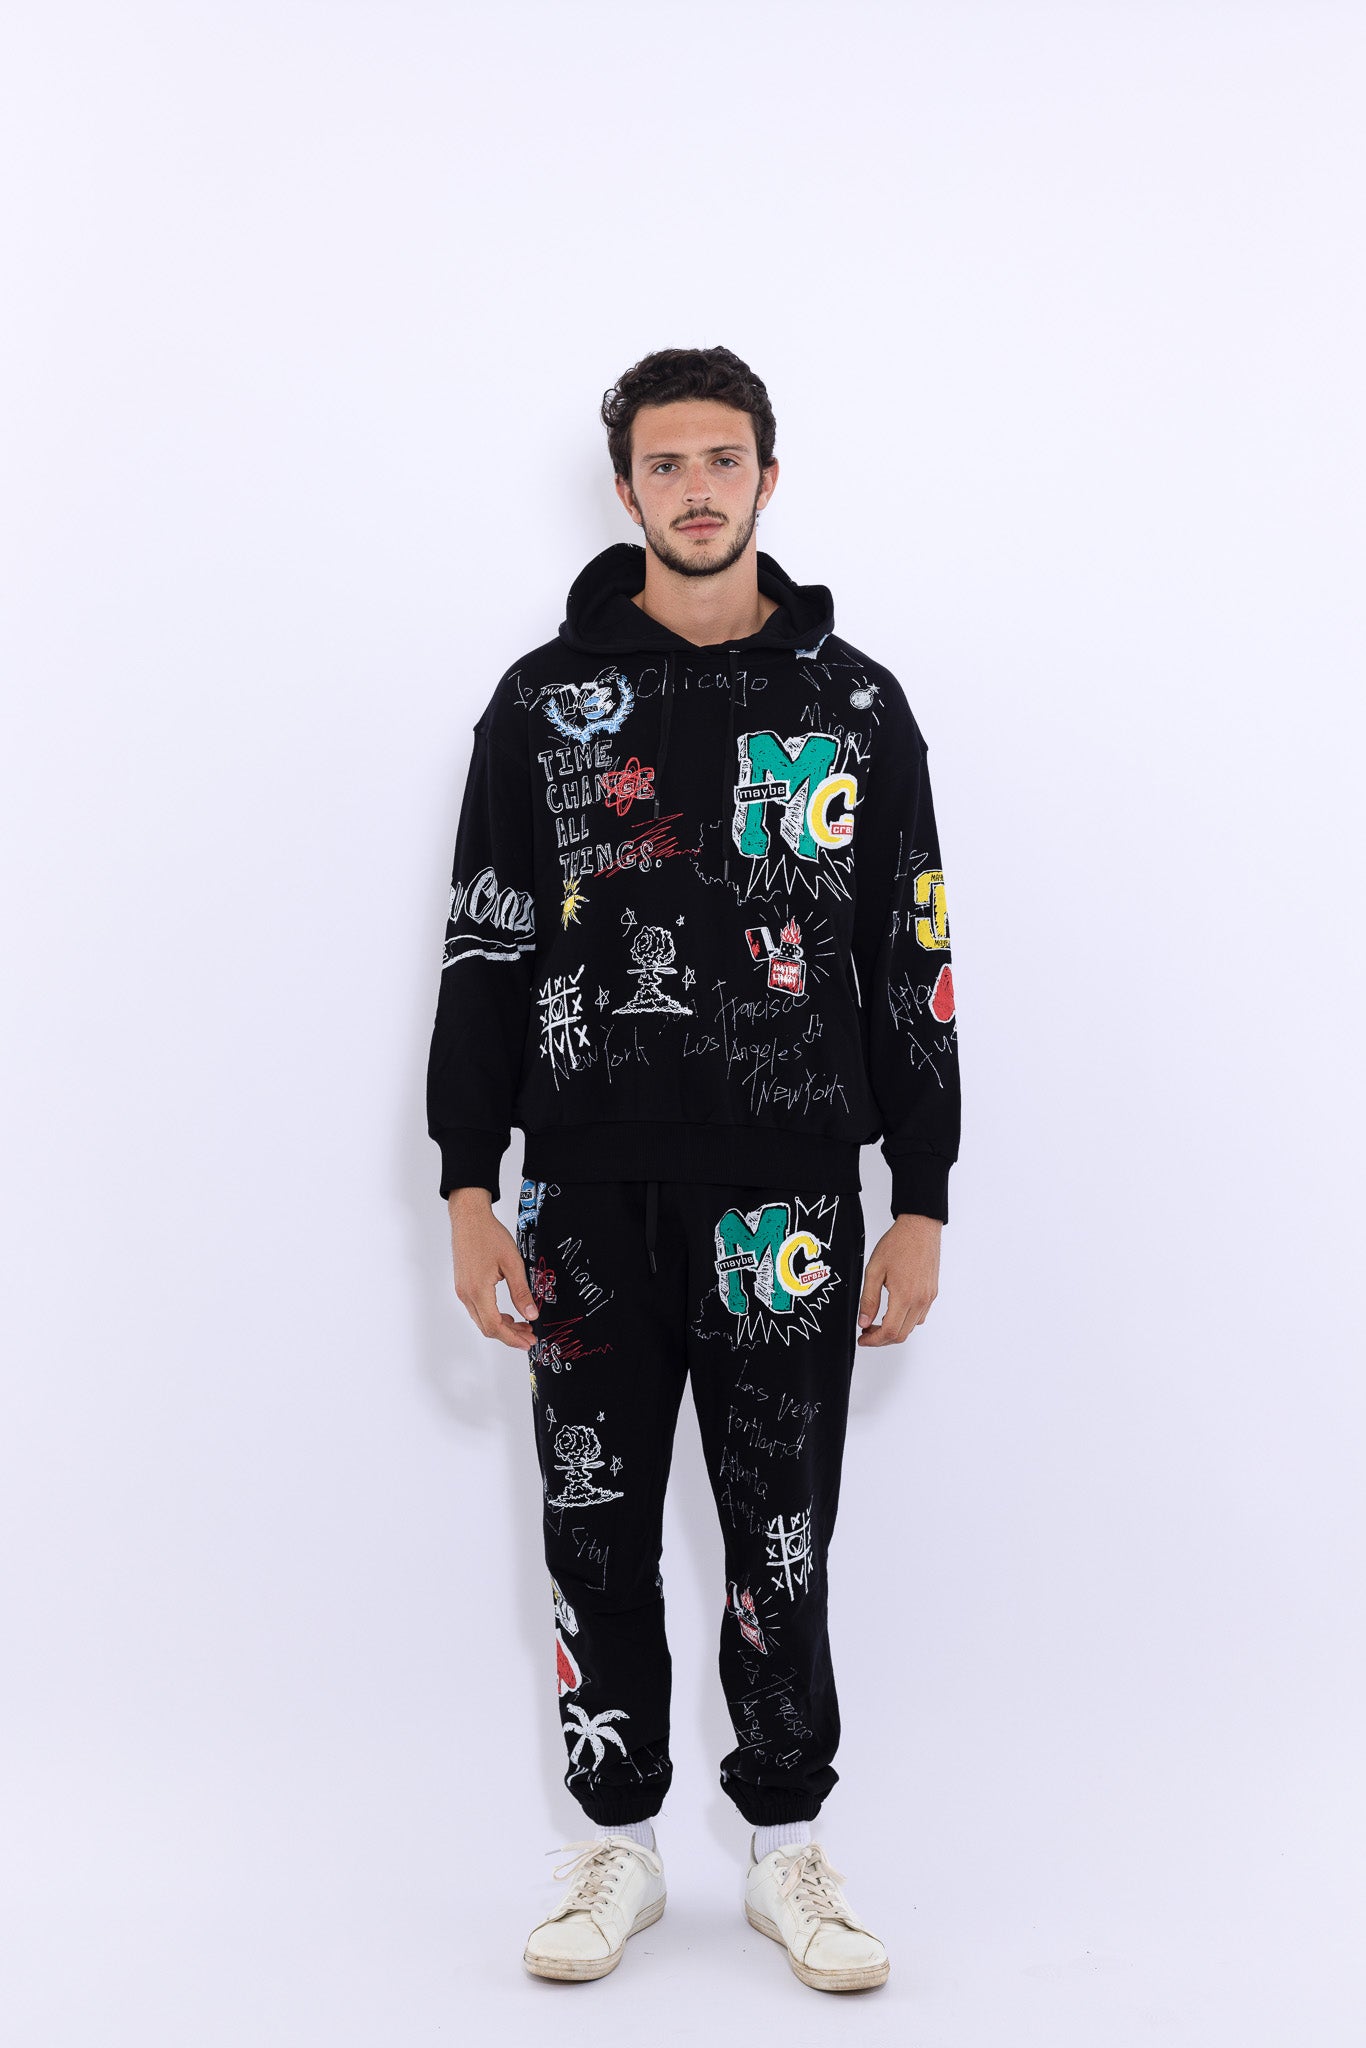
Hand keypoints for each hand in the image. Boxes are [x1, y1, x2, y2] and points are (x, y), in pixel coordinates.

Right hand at [448, 1187, 539, 1350]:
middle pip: (487, 1327)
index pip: (494, 1326)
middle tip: (530, 1336)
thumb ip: (521, 1292)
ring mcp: (462, 1290)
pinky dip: (493, 1315)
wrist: (469, 1218)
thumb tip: (531, 1315)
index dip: (512, 1338)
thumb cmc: (489, 1235)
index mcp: (478, 1290)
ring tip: (522, 1325)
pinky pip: (477, 1309)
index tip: (528, 1342)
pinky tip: (507, 1313)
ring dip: (502, 1326)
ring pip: (481, 1320)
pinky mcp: (462, 1285)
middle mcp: (466, 1294)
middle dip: (509, 1335)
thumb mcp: (512, 1263)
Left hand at [857, 1213, 940, 1346]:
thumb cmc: (898, 1244)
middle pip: (901, 1334)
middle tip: (867, 1332)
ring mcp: (928, 1297)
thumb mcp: (874, 1270)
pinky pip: (920, 1316)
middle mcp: (920, 1301)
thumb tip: (864, 1322)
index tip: (863, 1338)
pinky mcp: (932, 1292)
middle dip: (882, 1339)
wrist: (920, 1228)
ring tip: (878, 1322)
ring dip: (895, 1330)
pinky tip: (895, 1312)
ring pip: (912, 1327)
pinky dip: (906, 1321)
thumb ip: (868, 1299)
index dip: (874, 1340)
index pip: (889, 1332)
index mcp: (904, 1297)